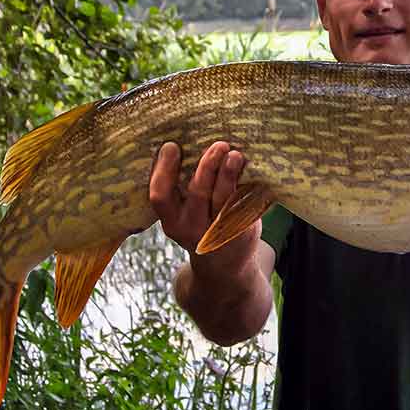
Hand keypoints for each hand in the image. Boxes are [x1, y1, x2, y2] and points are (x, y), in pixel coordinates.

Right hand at [149, 141, 260, 262]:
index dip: (164, 170)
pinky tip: (250, 170)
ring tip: (235, 155)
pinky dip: (246, 185)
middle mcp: (191, 228)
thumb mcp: (184, 215)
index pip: (160, 195)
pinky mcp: (240, 232)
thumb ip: (182, 189)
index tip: (172, 146)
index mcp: (172, 221)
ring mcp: (217, 232)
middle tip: (218, 145)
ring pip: (223, 200)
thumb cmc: (201, 227)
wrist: (223, 267)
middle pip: (197, 193)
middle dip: (207, 166)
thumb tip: (189, 142)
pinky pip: (243, 206)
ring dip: (229, 174)